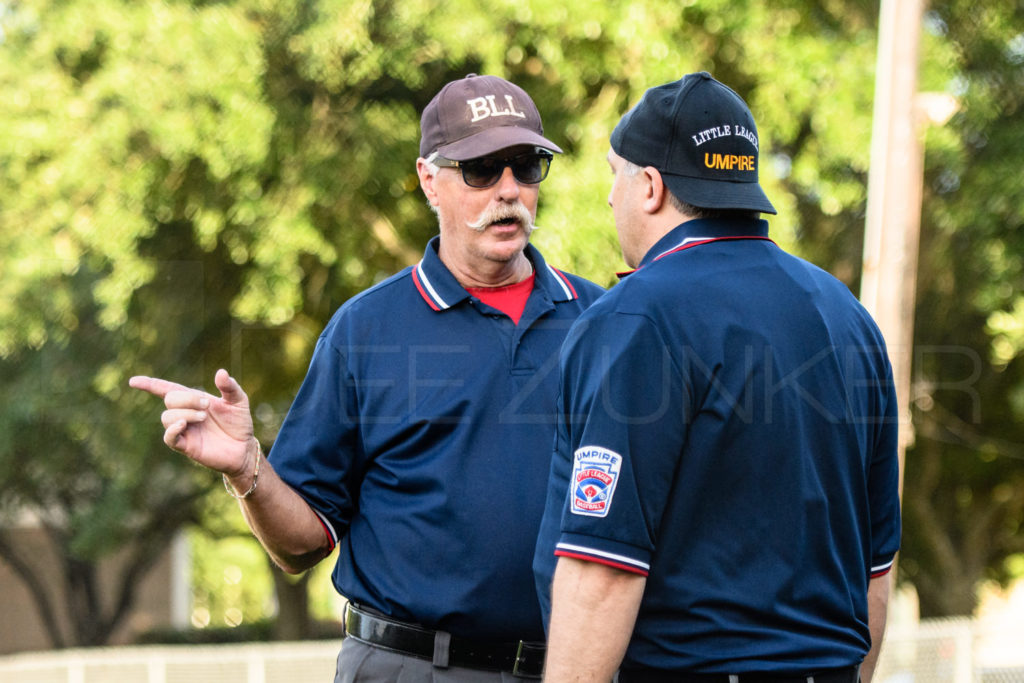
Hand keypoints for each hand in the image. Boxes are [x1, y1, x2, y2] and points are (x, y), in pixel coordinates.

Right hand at [129, 369, 255, 477]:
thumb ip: (230, 387)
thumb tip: (220, 372)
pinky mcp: (186, 446)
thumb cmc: (239, 423)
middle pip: (169, 399)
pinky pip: (169, 438)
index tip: (133, 381)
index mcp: (194, 400)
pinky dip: (172, 429)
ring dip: (184, 413)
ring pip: (167, 417)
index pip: (167, 389)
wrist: (244, 448)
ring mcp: (184, 430)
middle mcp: (185, 414)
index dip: (150, 384)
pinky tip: (183, 424)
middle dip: (187, 399)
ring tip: (203, 418)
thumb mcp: (239, 401)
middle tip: (206, 406)